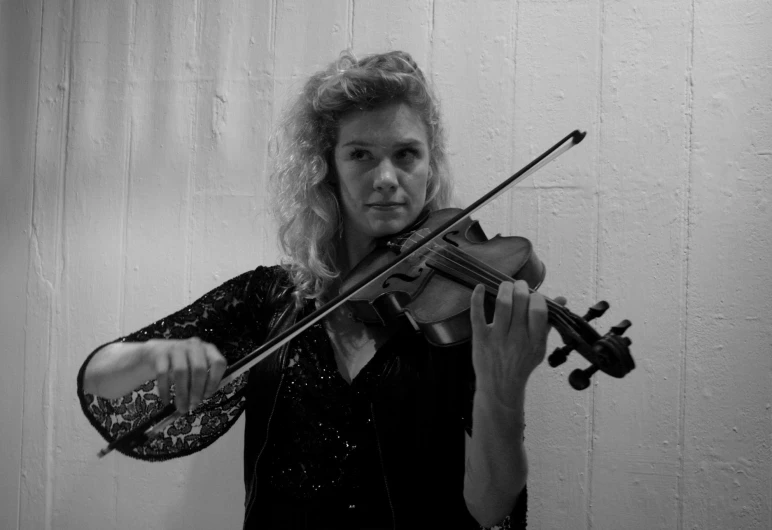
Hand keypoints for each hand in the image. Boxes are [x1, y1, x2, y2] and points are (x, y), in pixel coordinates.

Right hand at [143, 338, 226, 412]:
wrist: (157, 352)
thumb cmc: (183, 364)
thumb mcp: (196, 368)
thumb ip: (203, 381)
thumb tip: (200, 399)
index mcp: (209, 350)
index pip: (218, 363)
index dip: (214, 381)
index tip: (207, 396)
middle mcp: (194, 346)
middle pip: (199, 369)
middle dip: (196, 391)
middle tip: (193, 406)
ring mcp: (177, 347)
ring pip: (181, 372)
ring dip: (182, 393)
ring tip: (181, 407)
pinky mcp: (160, 353)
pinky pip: (163, 374)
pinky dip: (165, 391)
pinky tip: (167, 401)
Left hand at [469, 281, 554, 403]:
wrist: (500, 388)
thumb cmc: (521, 364)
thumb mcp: (539, 347)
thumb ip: (547, 322)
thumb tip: (561, 299)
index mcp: (535, 341)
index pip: (539, 310)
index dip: (537, 297)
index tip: (534, 295)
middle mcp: (517, 339)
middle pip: (520, 303)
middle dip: (520, 287)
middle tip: (519, 285)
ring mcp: (498, 339)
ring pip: (502, 304)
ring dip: (504, 288)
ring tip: (506, 285)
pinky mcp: (480, 339)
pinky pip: (477, 315)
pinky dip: (477, 298)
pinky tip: (480, 287)